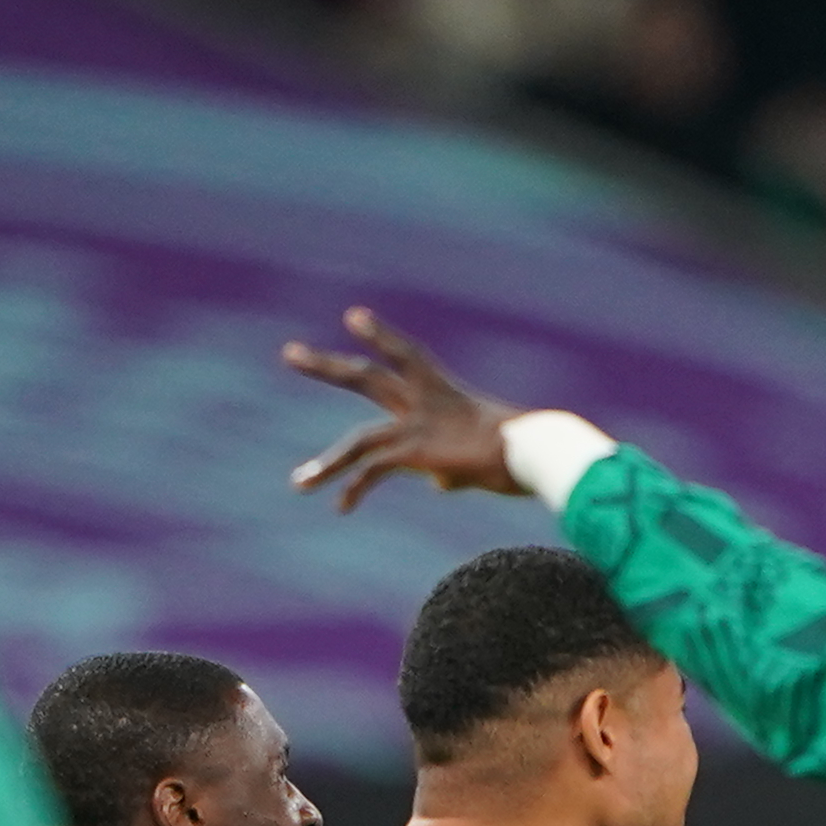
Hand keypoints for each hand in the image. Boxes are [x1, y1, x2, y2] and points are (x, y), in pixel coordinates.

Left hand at [279, 309, 529, 508]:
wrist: (535, 451)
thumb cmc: (524, 453)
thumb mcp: (478, 457)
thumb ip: (448, 467)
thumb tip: (435, 484)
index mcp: (444, 393)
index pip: (405, 355)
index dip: (381, 336)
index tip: (353, 317)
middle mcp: (424, 401)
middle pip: (364, 376)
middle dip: (325, 367)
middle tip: (290, 353)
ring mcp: (417, 424)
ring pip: (359, 440)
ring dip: (327, 464)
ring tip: (298, 484)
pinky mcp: (416, 451)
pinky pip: (373, 470)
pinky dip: (355, 489)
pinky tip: (342, 508)